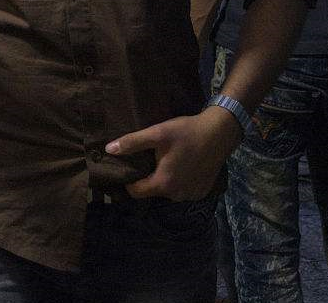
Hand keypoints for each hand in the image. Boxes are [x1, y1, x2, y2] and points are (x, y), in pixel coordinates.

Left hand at [105, 107, 241, 200]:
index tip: (127, 168)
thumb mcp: (157, 134)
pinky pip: (182, 190)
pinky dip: (179, 181)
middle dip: (147, 178)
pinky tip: (180, 165)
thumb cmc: (186, 132)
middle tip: (147, 160)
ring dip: (164, 179)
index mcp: (164, 184)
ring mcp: (192, 195)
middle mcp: (177, 195)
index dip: (128, 181)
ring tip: (164, 161)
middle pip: (152, 191)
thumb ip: (132, 143)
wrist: (220, 133)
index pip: (135, 192)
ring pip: (168, 191)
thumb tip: (108, 149)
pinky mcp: (202, 191)